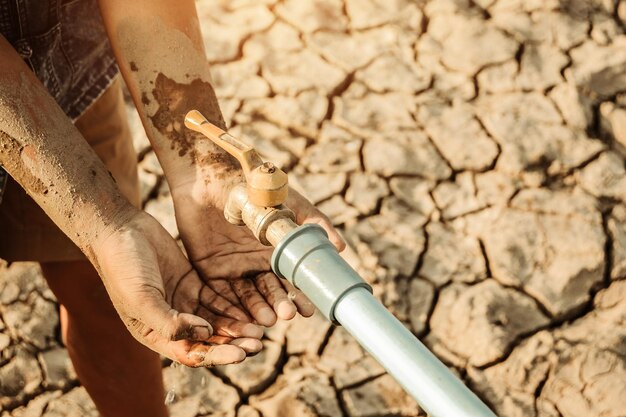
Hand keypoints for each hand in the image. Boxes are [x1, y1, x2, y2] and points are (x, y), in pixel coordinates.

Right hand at [93, 210, 263, 365]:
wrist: (120, 229)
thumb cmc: (123, 266)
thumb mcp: (142, 298)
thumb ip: (170, 322)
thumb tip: (205, 334)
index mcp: (155, 334)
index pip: (192, 353)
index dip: (217, 356)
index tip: (241, 354)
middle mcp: (171, 321)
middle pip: (208, 339)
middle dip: (233, 343)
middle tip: (258, 343)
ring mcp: (183, 301)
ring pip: (216, 319)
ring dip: (236, 325)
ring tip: (260, 328)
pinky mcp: (192, 282)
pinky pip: (217, 298)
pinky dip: (233, 304)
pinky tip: (252, 307)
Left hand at [173, 187, 345, 325]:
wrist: (214, 176)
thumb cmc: (254, 187)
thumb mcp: (289, 204)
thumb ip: (314, 223)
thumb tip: (340, 248)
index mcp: (276, 252)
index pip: (290, 280)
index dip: (300, 296)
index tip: (310, 310)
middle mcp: (256, 264)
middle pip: (270, 291)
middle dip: (281, 304)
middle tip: (290, 315)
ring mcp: (233, 268)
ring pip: (248, 296)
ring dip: (259, 309)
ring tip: (269, 320)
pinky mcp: (210, 269)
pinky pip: (221, 294)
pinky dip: (232, 308)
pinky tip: (243, 319)